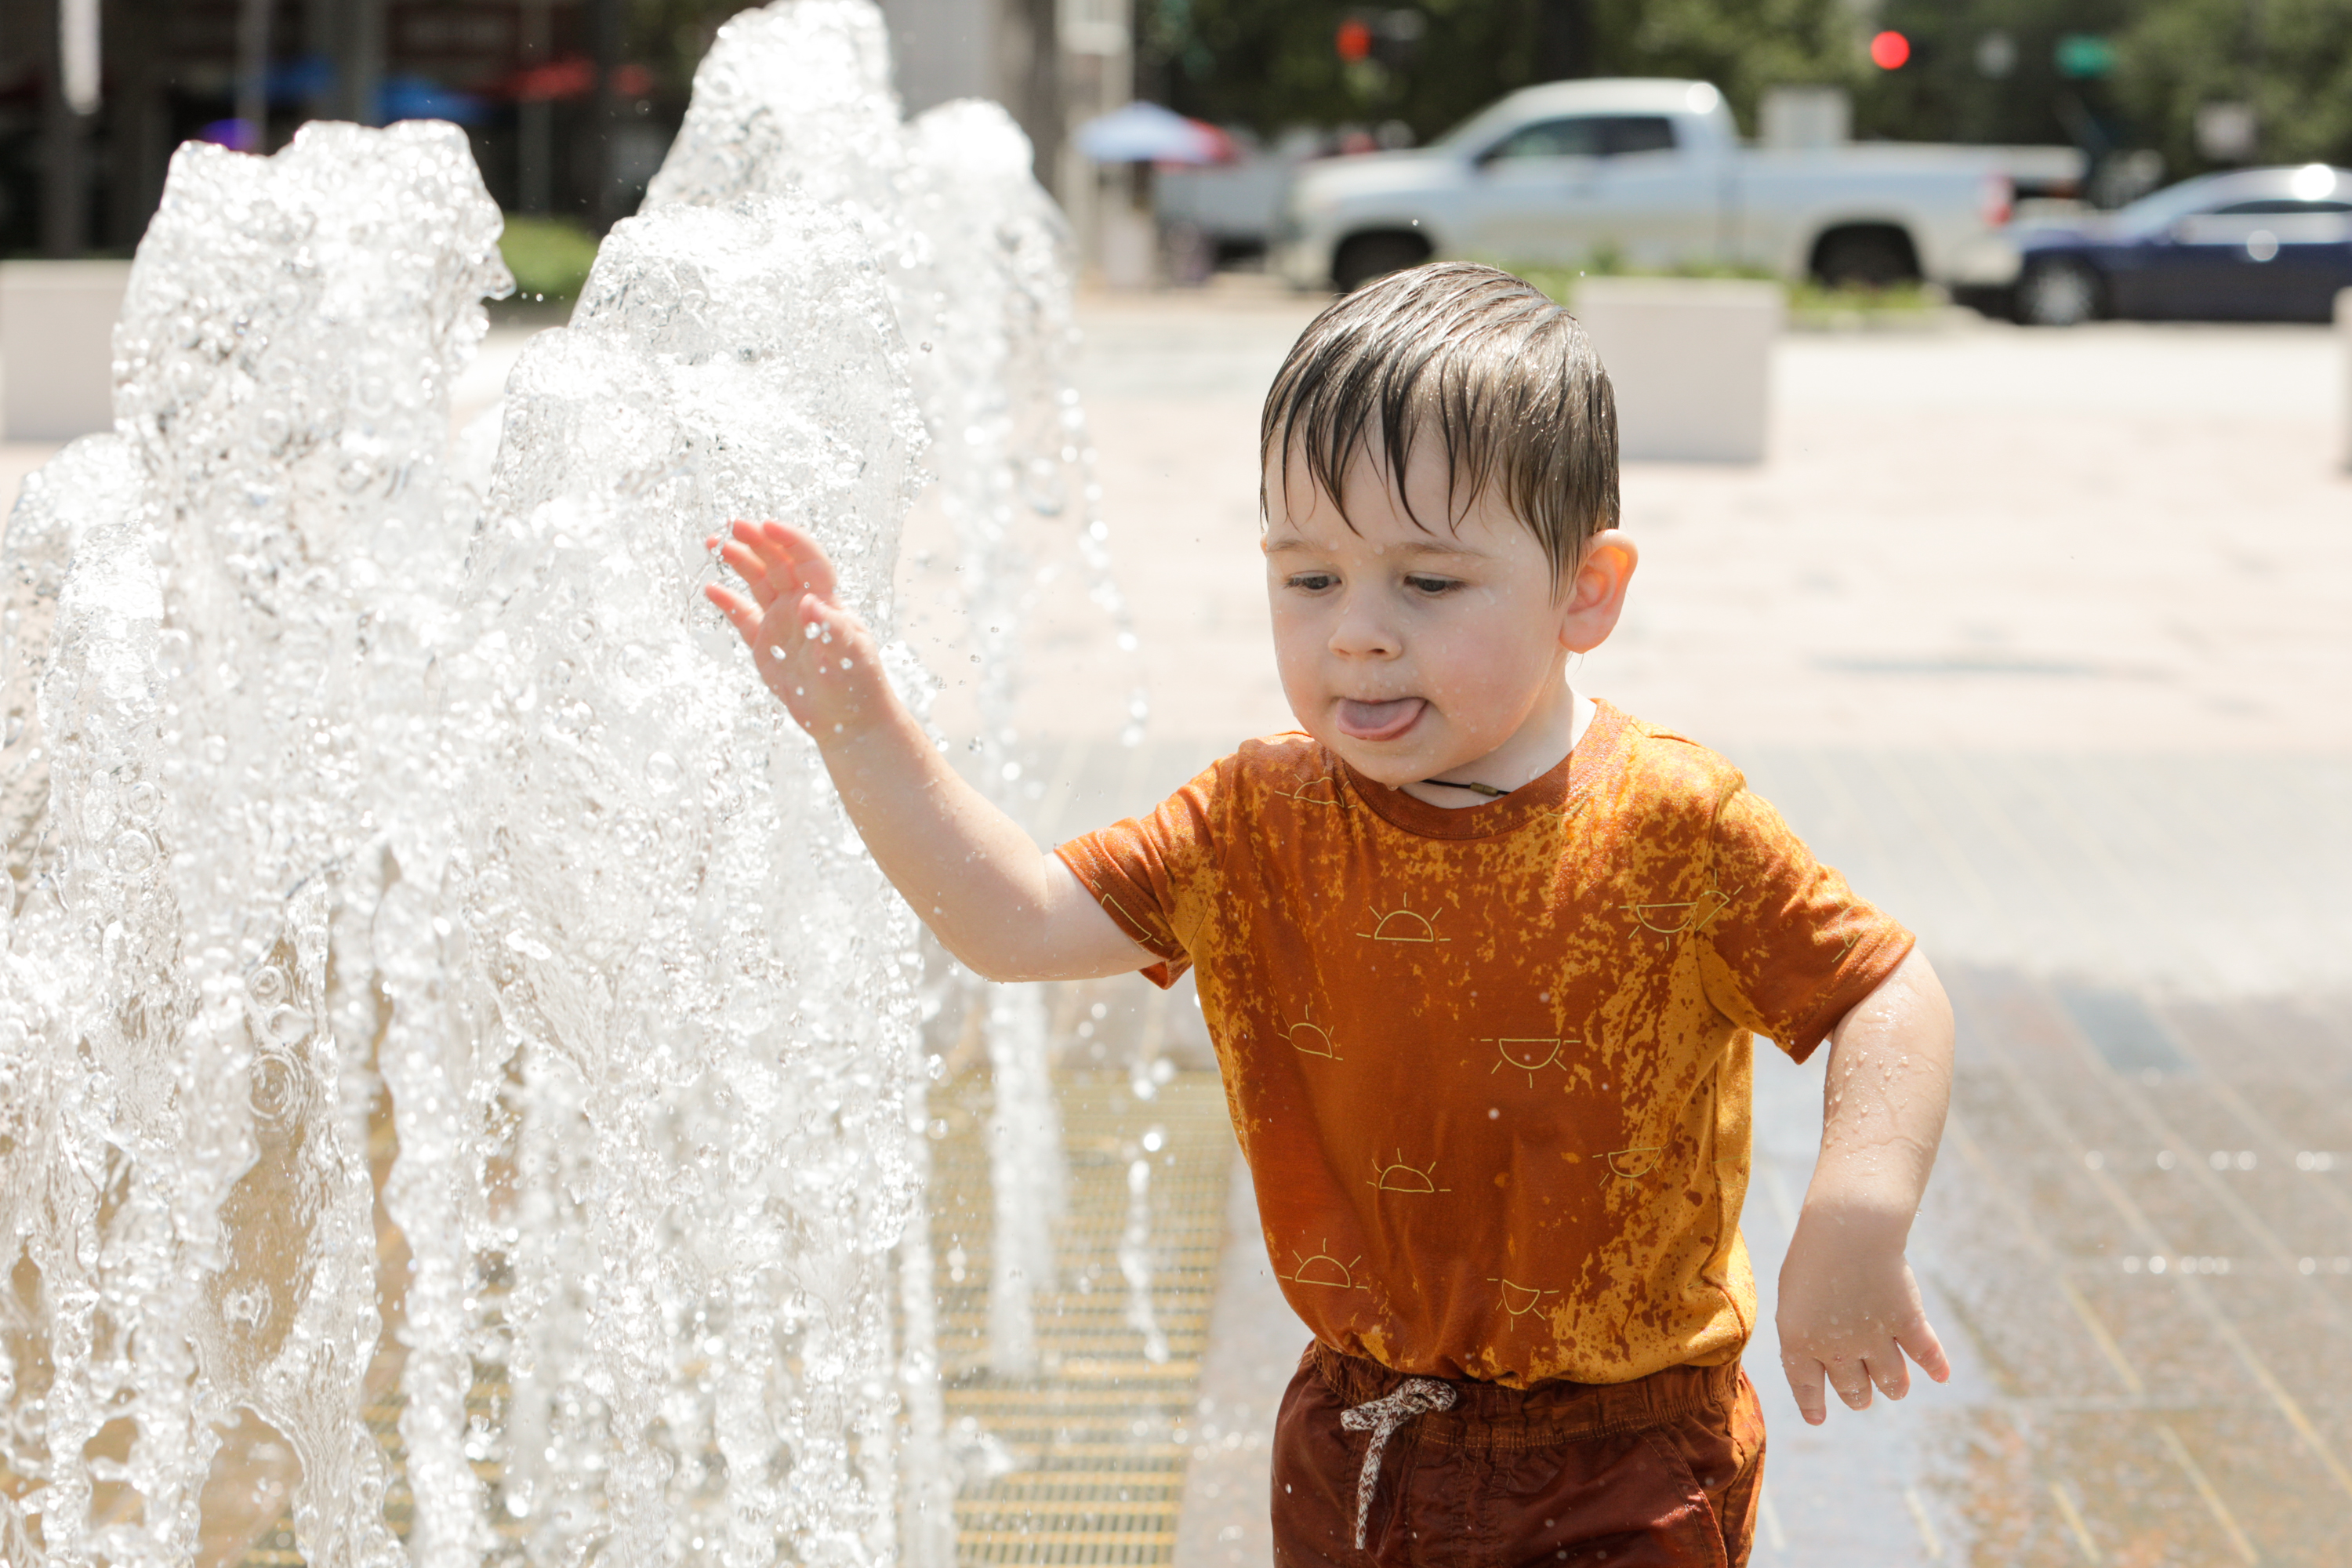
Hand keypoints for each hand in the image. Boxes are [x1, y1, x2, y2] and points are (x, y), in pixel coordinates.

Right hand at [705, 520, 890, 742]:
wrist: (849, 720)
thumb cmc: (858, 685)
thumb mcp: (850, 657)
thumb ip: (831, 629)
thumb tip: (812, 603)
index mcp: (827, 602)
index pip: (808, 560)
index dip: (790, 540)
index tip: (768, 525)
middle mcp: (803, 606)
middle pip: (778, 563)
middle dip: (757, 541)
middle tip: (733, 525)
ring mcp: (782, 624)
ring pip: (758, 583)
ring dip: (740, 562)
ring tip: (714, 544)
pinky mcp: (766, 646)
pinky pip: (743, 617)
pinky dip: (727, 602)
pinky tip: (711, 588)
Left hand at [1774, 1204, 1949, 1424]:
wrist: (1848, 1228)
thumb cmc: (1813, 1254)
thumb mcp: (1793, 1294)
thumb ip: (1804, 1326)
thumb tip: (1819, 1354)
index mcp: (1800, 1341)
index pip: (1806, 1385)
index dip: (1812, 1404)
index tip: (1817, 1419)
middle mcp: (1837, 1349)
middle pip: (1852, 1388)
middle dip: (1858, 1396)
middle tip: (1861, 1399)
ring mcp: (1875, 1339)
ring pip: (1890, 1380)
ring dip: (1893, 1387)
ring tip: (1895, 1388)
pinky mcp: (1907, 1323)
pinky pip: (1925, 1354)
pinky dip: (1936, 1366)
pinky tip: (1941, 1375)